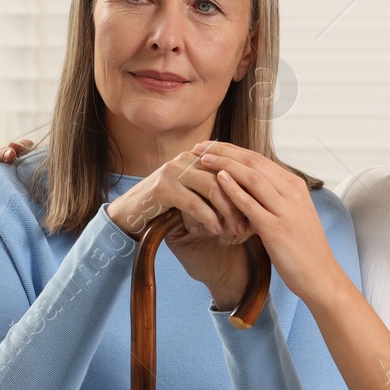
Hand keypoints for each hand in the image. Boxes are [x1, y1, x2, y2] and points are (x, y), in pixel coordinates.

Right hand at [107, 151, 255, 308]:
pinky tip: (216, 232)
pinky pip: (195, 203)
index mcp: (199, 157)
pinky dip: (209, 219)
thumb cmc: (166, 208)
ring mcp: (174, 170)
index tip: (260, 212)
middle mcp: (188, 158)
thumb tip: (251, 202)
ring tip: (235, 232)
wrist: (130, 214)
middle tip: (250, 226)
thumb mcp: (193, 196)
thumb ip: (214, 191)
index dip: (247, 190)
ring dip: (228, 212)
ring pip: (213, 187)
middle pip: (226, 176)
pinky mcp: (164, 187)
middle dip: (241, 203)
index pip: (232, 168)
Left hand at [190, 140, 342, 305]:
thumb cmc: (302, 247)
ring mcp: (285, 209)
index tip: (210, 146)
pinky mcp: (276, 229)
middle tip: (199, 146)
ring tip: (202, 159)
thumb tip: (247, 187)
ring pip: (252, 177)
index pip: (259, 158)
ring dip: (225, 164)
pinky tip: (218, 180)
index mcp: (295, 185)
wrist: (320, 275)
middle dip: (224, 151)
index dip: (232, 150)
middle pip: (253, 162)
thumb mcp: (290, 214)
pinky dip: (233, 190)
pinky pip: (251, 204)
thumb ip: (273, 198)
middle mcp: (292, 192)